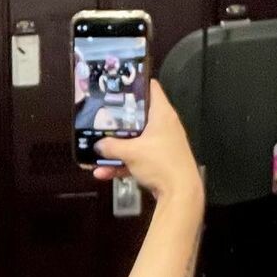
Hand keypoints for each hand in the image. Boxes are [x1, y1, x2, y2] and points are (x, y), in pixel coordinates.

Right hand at [93, 81, 202, 201]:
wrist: (180, 193)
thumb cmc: (160, 163)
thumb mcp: (130, 152)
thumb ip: (111, 146)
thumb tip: (98, 144)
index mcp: (162, 114)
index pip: (151, 88)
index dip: (135, 83)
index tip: (117, 85)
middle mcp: (164, 126)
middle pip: (138, 115)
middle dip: (118, 120)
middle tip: (101, 117)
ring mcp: (162, 143)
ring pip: (135, 139)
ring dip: (116, 147)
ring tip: (97, 152)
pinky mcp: (159, 160)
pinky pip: (137, 157)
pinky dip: (122, 163)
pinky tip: (104, 173)